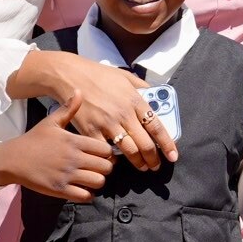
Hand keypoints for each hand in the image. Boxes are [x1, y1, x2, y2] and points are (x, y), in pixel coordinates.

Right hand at [0, 92, 115, 201]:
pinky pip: (85, 196)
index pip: (106, 150)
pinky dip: (88, 195)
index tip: (102, 155)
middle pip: (106, 167)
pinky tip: (82, 189)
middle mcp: (73, 158)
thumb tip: (79, 91)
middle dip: (106, 169)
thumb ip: (68, 109)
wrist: (12, 159)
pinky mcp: (59, 189)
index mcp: (74, 141)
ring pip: (98, 182)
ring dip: (98, 182)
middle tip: (98, 168)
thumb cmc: (34, 139)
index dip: (108, 154)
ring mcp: (66, 175)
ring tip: (91, 178)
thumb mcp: (51, 121)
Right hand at [26, 51, 177, 170]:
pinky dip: (112, 159)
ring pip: (128, 151)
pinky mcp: (90, 130)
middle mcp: (123, 113)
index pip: (156, 126)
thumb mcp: (125, 76)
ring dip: (138, 162)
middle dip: (153, 159)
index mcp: (134, 100)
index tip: (173, 155)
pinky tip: (115, 162)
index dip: (167, 144)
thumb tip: (155, 95)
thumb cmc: (98, 75)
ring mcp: (107, 123)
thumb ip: (141, 87)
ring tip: (142, 167)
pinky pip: (105, 151)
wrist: (70, 75)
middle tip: (156, 165)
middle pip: (144, 144)